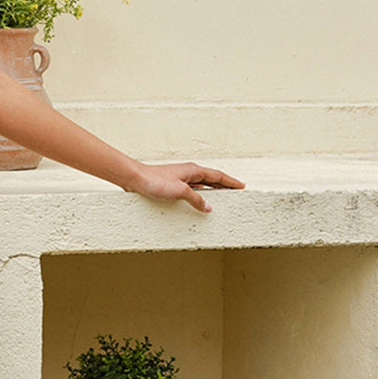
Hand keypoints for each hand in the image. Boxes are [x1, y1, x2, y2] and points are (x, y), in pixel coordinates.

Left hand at [127, 162, 244, 214]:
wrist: (135, 178)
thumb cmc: (155, 181)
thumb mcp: (180, 192)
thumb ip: (196, 200)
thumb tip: (209, 208)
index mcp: (194, 170)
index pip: (218, 176)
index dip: (231, 182)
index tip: (242, 186)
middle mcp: (189, 172)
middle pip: (212, 179)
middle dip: (225, 185)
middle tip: (236, 191)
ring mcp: (180, 178)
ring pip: (202, 184)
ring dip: (213, 189)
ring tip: (222, 196)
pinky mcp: (172, 184)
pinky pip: (192, 188)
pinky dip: (200, 193)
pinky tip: (199, 199)